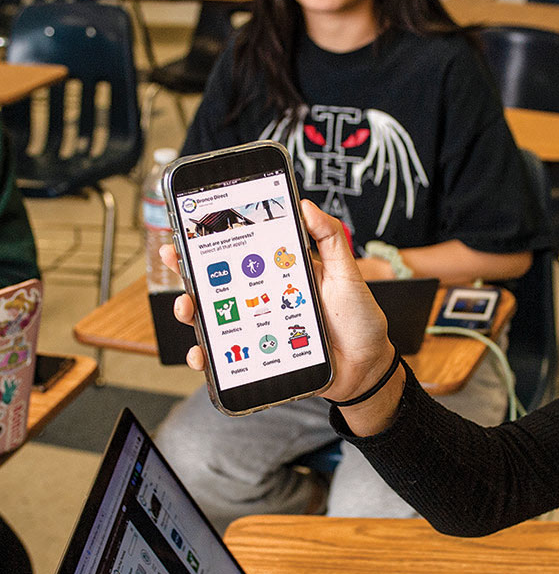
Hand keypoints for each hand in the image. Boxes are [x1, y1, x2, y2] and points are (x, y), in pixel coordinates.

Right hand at [161, 202, 398, 411]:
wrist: (369, 368)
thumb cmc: (359, 320)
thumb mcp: (347, 275)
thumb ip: (330, 240)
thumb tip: (307, 205)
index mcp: (281, 276)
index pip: (241, 255)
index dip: (211, 244)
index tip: (187, 230)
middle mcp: (265, 301)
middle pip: (218, 286)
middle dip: (189, 274)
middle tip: (174, 260)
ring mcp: (260, 330)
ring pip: (215, 320)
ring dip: (192, 313)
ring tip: (187, 308)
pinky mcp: (260, 358)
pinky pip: (227, 358)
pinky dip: (209, 357)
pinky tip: (202, 354)